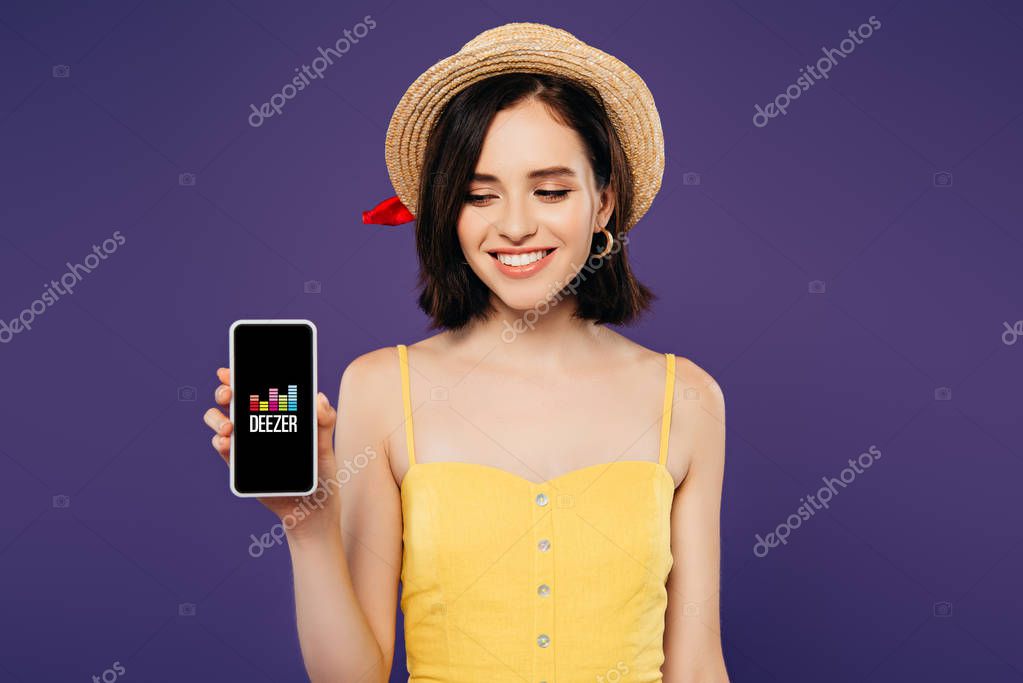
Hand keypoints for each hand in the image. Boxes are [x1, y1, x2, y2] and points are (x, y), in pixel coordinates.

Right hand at [204, 367, 340, 540]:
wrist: (312, 509)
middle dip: (225, 392)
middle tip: (229, 392)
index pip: (255, 389)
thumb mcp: (326, 445)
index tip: (230, 370)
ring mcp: (247, 446)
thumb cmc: (321, 473)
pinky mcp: (240, 467)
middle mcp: (258, 427)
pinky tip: (227, 442)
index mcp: (278, 415)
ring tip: (228, 427)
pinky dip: (221, 445)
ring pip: (221, 423)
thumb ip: (324, 421)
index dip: (240, 376)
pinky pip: (225, 452)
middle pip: (233, 402)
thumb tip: (319, 398)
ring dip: (217, 419)